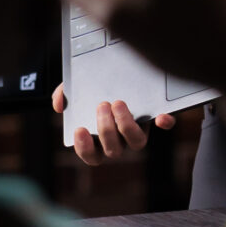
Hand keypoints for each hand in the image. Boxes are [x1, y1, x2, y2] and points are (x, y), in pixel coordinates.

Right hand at [50, 84, 175, 166]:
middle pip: (114, 150)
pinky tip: (161, 116)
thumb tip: (59, 104)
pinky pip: (165, 124)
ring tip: (118, 103)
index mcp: (99, 139)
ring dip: (126, 126)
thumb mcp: (76, 87)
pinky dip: (165, 122)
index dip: (85, 149)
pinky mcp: (157, 117)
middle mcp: (121, 140)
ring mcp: (139, 130)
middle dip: (105, 130)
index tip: (80, 129)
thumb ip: (65, 94)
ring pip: (136, 142)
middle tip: (101, 105)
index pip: (92, 157)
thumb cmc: (95, 86)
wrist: (121, 70)